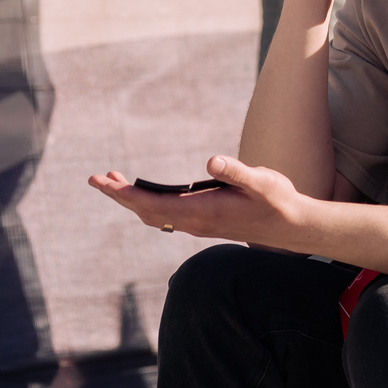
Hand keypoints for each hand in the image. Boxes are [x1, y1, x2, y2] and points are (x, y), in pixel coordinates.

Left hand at [88, 155, 309, 243]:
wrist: (292, 227)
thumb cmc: (278, 201)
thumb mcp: (261, 181)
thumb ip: (236, 171)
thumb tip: (211, 160)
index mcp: (203, 212)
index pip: (153, 205)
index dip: (125, 194)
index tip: (103, 181)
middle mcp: (195, 222)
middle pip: (146, 212)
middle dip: (120, 196)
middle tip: (96, 178)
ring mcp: (198, 225)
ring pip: (154, 216)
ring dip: (132, 200)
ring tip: (114, 181)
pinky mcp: (204, 223)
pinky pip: (166, 217)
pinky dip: (148, 204)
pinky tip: (146, 194)